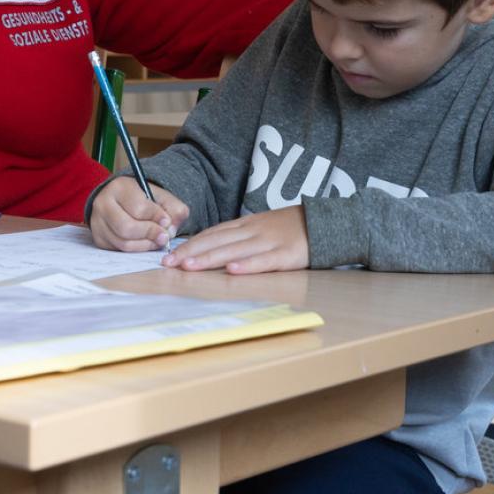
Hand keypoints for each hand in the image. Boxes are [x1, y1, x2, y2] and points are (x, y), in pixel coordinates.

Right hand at [89, 178, 188, 251]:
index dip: (156, 217)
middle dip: (149, 234)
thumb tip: (170, 230)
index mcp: (119, 187)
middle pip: (127, 227)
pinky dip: (136, 249)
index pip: (138, 208)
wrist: (122, 202)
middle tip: (163, 236)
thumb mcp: (161, 196)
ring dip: (145, 245)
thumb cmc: (144, 198)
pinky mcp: (99, 239)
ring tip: (157, 240)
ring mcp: (97, 223)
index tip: (167, 221)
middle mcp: (103, 204)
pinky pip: (119, 250)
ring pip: (123, 243)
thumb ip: (174, 209)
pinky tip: (145, 243)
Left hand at [163, 206, 307, 274]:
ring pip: (235, 251)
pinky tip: (232, 271)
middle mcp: (253, 231)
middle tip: (169, 264)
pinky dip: (248, 266)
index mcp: (246, 224)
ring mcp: (269, 242)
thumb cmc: (288, 228)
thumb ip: (237, 236)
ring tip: (189, 267)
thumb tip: (208, 249)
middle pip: (217, 241)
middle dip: (191, 253)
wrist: (323, 222)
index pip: (212, 234)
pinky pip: (265, 261)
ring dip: (210, 259)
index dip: (190, 245)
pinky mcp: (287, 255)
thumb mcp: (259, 226)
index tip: (169, 256)